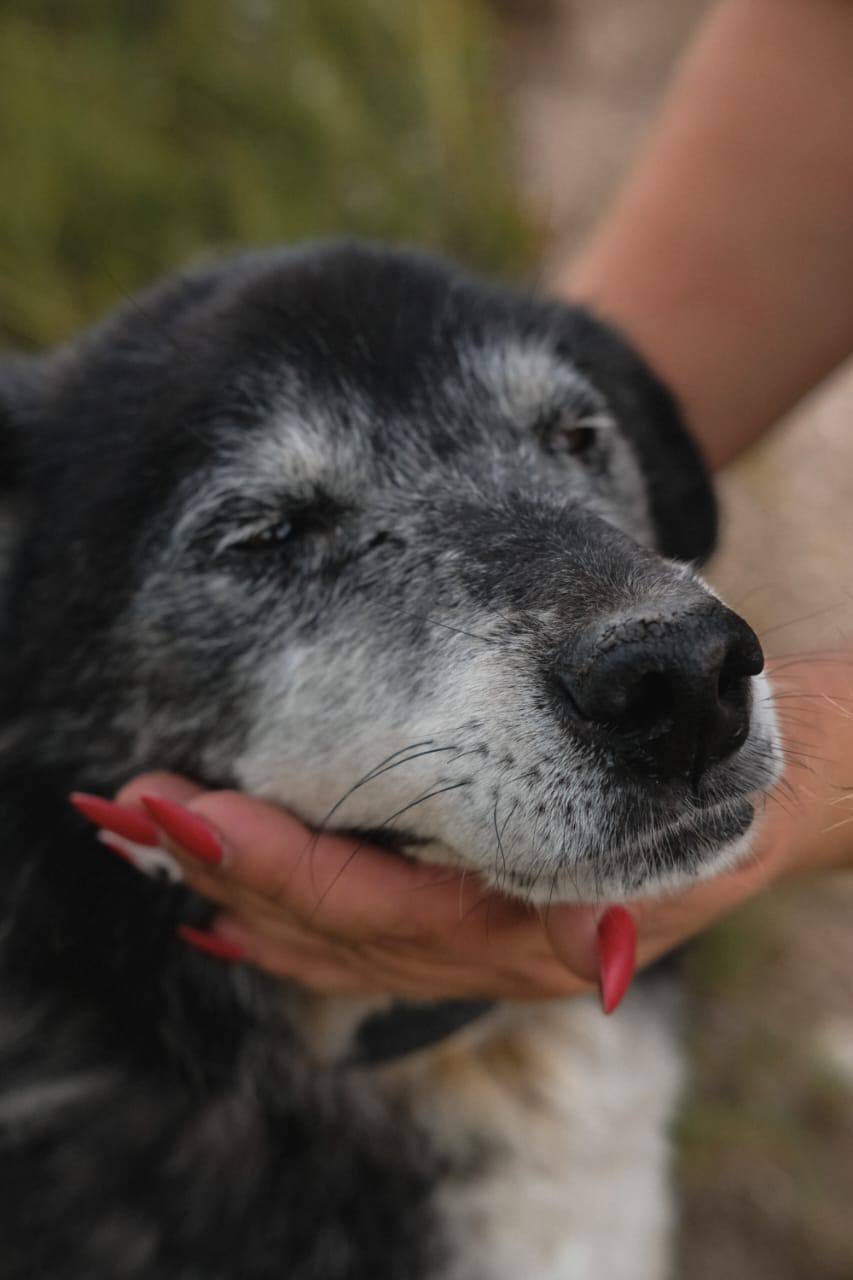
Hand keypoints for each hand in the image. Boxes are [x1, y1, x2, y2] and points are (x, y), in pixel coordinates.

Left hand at [75, 653, 852, 1005]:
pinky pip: (356, 941)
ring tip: (151, 841)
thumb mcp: (663, 825)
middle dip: (226, 874)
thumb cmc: (710, 793)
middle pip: (330, 931)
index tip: (195, 814)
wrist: (763, 797)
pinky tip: (224, 909)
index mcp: (529, 931)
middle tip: (133, 812)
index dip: (280, 866)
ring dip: (235, 894)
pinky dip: (284, 923)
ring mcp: (474, 948)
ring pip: (330, 942)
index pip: (375, 909)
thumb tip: (522, 917)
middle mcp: (489, 953)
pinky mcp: (466, 926)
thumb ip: (578, 875)